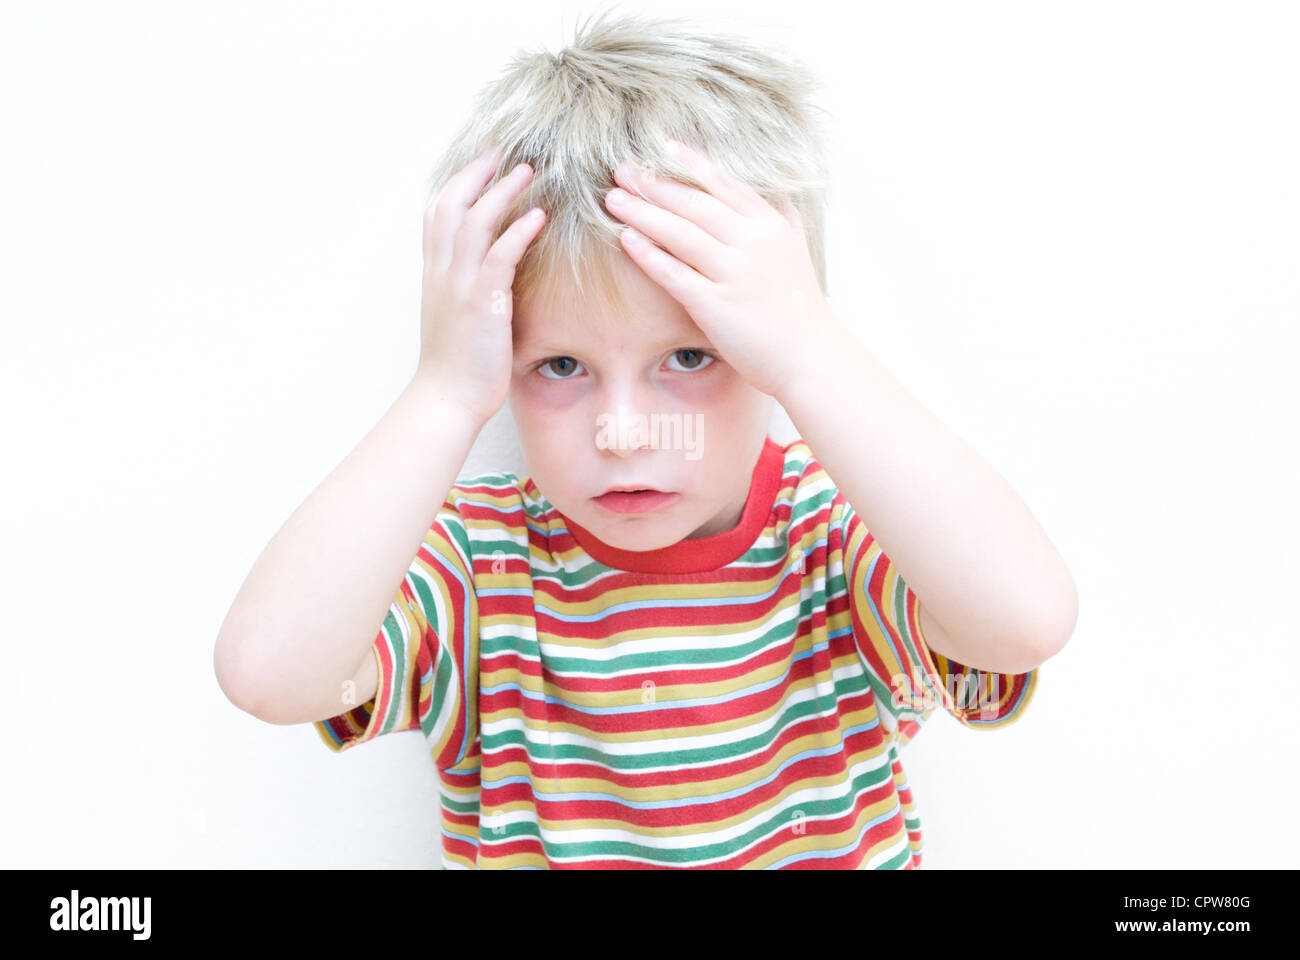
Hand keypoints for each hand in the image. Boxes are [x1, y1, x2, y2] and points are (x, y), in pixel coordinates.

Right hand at [416, 144, 545, 423]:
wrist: (446, 399)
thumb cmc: (458, 364)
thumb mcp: (458, 315)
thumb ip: (470, 286)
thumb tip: (493, 271)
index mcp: (435, 273)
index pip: (438, 212)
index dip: (459, 182)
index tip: (483, 162)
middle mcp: (442, 271)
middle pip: (451, 203)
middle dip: (477, 172)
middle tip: (504, 150)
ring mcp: (458, 285)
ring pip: (474, 221)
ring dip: (501, 191)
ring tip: (527, 170)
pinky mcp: (481, 303)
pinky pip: (499, 256)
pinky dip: (518, 231)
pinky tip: (539, 216)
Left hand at [603, 139, 841, 398]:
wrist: (811, 356)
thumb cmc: (799, 307)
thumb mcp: (796, 248)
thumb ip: (780, 216)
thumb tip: (768, 190)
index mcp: (771, 225)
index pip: (724, 185)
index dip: (690, 165)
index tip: (662, 148)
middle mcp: (753, 242)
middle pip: (695, 203)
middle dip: (655, 184)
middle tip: (623, 169)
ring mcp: (734, 273)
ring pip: (680, 233)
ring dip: (643, 212)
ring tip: (613, 198)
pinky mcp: (716, 305)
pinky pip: (674, 273)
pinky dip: (649, 254)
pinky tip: (626, 239)